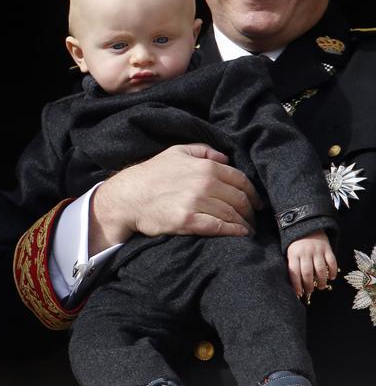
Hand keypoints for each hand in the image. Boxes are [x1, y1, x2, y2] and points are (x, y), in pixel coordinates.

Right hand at [89, 144, 260, 254]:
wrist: (128, 195)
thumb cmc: (152, 173)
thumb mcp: (176, 152)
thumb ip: (203, 150)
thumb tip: (225, 158)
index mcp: (204, 166)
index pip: (240, 180)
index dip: (253, 193)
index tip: (257, 203)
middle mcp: (204, 183)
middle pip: (240, 199)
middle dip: (250, 210)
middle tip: (253, 218)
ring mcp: (196, 202)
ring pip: (232, 214)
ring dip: (244, 223)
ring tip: (247, 229)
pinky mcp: (188, 221)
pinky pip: (220, 227)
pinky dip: (234, 232)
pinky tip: (240, 235)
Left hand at [286, 230, 337, 298]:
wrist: (307, 226)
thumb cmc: (297, 243)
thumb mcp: (289, 251)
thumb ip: (292, 264)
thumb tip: (293, 283)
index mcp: (294, 254)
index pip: (294, 272)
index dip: (296, 284)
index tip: (298, 293)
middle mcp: (305, 253)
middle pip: (307, 272)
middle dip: (308, 285)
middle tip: (309, 291)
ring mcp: (317, 251)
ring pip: (320, 269)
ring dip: (322, 281)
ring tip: (321, 287)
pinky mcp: (327, 249)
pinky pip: (332, 262)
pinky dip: (333, 271)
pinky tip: (332, 278)